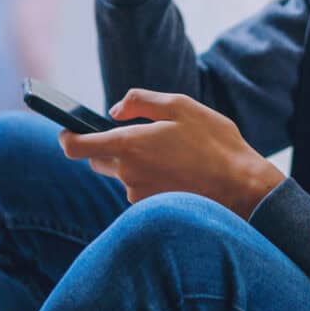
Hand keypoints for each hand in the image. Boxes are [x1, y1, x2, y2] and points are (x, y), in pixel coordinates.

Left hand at [58, 89, 285, 220]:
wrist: (243, 189)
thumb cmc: (215, 143)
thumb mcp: (180, 106)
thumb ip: (139, 102)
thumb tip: (114, 110)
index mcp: (128, 144)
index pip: (76, 147)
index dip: (66, 137)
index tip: (67, 131)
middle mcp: (127, 174)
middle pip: (98, 161)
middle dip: (109, 147)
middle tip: (140, 136)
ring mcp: (138, 195)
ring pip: (122, 175)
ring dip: (135, 164)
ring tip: (171, 154)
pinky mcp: (151, 208)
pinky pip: (140, 190)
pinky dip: (150, 179)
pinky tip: (178, 172)